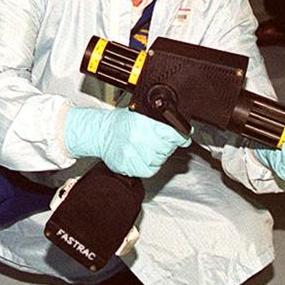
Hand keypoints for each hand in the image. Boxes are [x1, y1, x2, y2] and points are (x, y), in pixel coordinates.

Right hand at [64, 105, 188, 177]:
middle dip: (166, 146)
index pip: (172, 134)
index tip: (183, 139)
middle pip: (166, 149)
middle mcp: (137, 138)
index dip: (180, 137)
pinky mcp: (128, 166)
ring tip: (146, 147)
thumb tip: (184, 133)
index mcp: (142, 122)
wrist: (100, 132)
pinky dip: (149, 166)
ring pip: (159, 161)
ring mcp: (132, 153)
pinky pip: (149, 170)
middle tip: (156, 140)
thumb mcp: (140, 114)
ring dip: (157, 156)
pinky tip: (141, 156)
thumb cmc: (120, 123)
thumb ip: (161, 123)